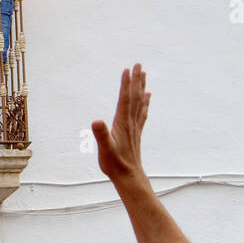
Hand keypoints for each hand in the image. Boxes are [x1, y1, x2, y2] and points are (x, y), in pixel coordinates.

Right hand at [92, 64, 149, 184]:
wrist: (129, 177)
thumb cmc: (115, 164)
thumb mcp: (105, 149)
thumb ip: (101, 135)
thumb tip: (95, 121)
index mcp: (122, 123)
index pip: (125, 99)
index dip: (126, 84)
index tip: (127, 69)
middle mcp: (131, 122)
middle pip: (135, 97)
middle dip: (136, 80)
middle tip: (139, 65)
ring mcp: (134, 127)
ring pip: (140, 102)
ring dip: (141, 88)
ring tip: (144, 75)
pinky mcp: (135, 132)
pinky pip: (142, 112)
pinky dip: (145, 102)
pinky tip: (147, 97)